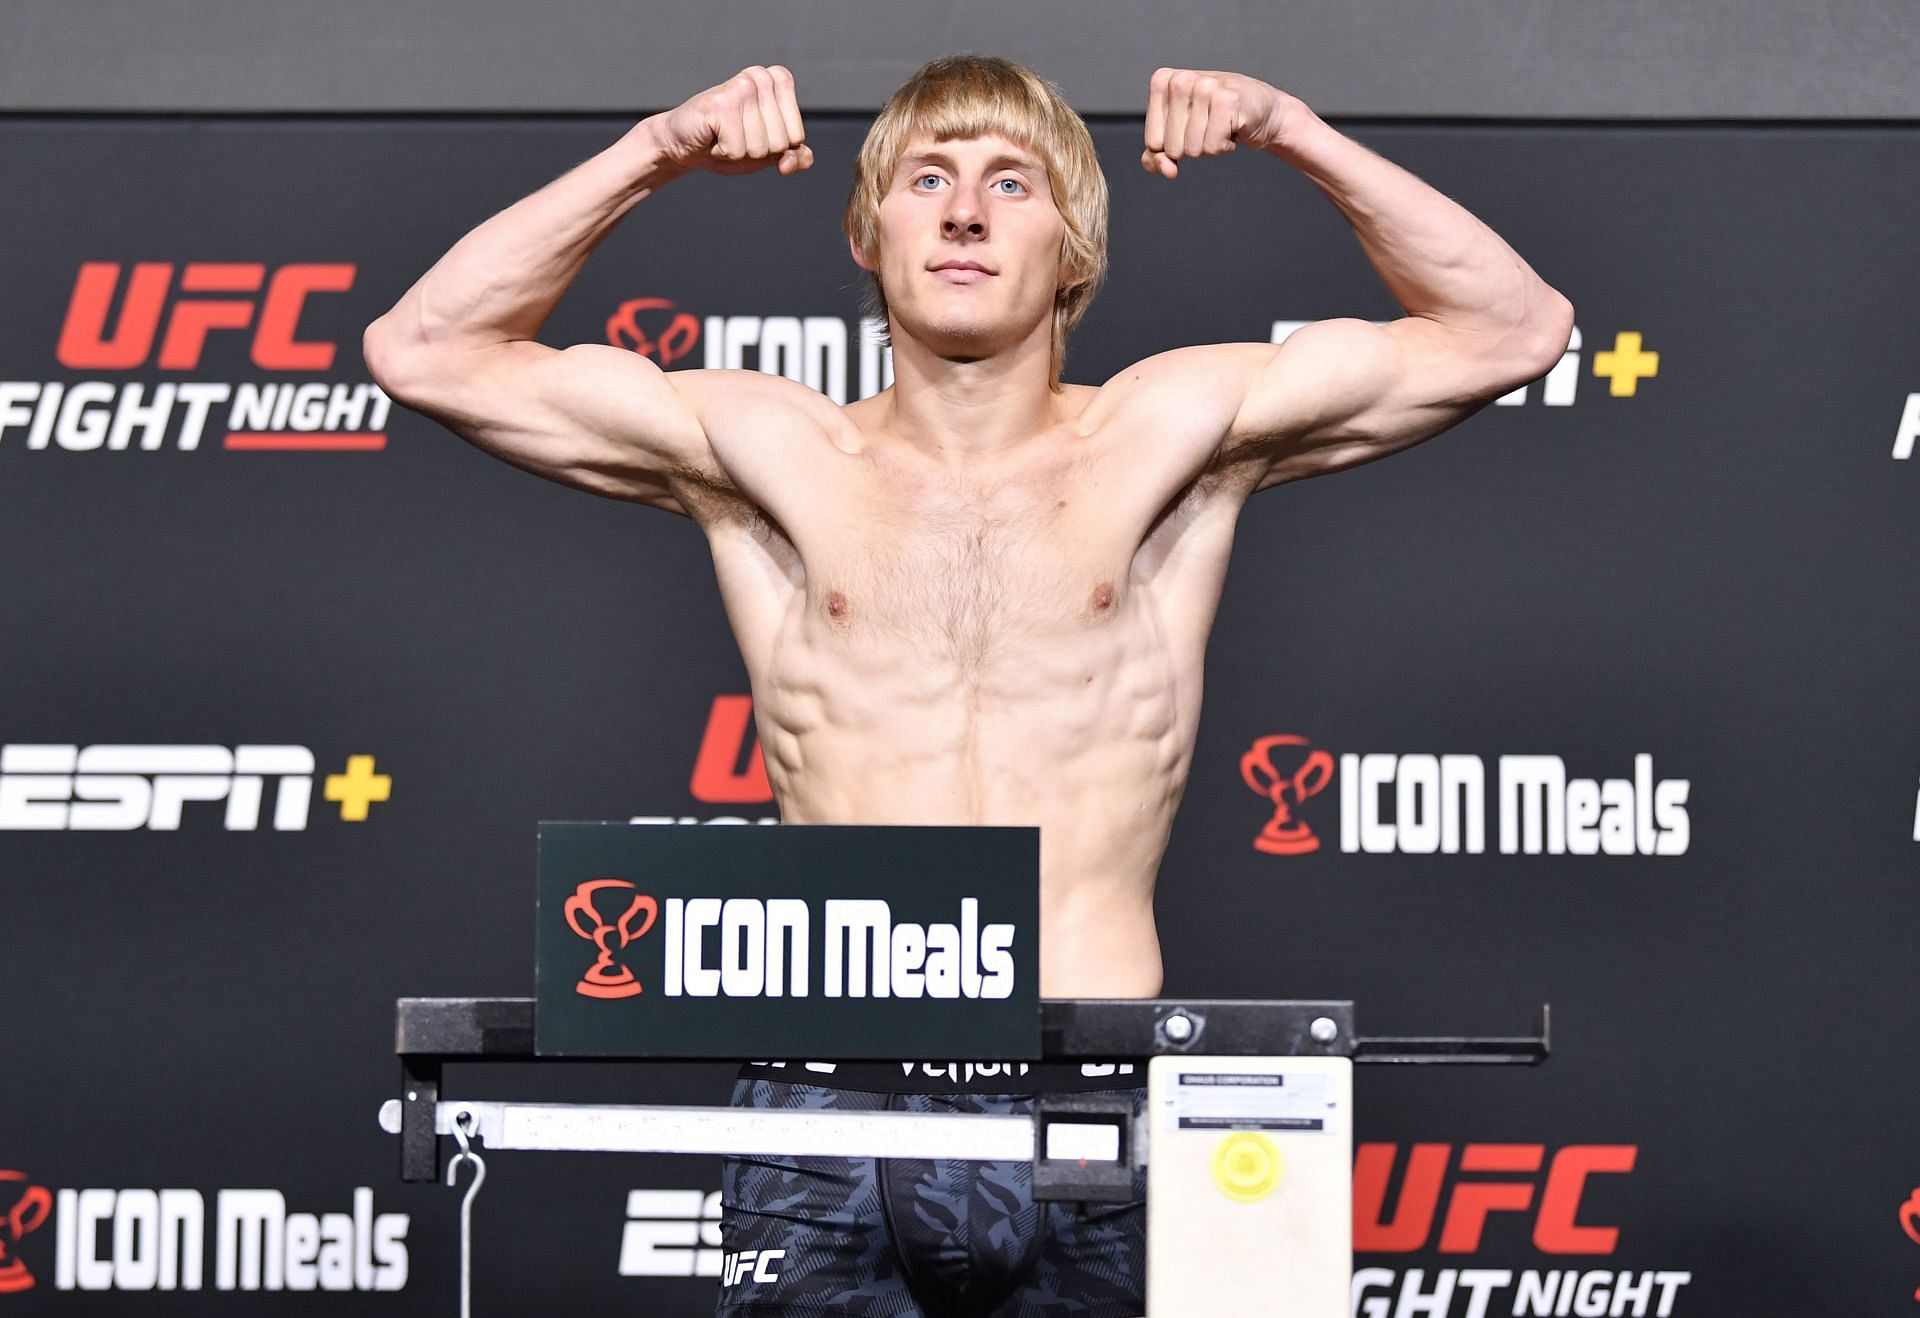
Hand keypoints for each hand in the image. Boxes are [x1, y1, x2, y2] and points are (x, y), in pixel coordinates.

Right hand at [647, 65, 813, 176]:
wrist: (684, 145)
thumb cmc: (727, 143)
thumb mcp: (768, 153)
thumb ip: (793, 156)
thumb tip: (803, 158)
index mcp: (779, 80)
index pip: (797, 137)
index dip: (776, 149)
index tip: (754, 136)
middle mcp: (761, 77)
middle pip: (781, 143)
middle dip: (757, 152)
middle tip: (735, 136)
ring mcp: (742, 87)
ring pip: (760, 148)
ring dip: (738, 153)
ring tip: (723, 135)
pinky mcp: (722, 103)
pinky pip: (738, 150)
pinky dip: (723, 153)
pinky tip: (712, 136)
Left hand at [1141, 69, 1298, 177]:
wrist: (1260, 111)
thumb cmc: (1215, 120)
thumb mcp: (1177, 136)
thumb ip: (1156, 157)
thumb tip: (1168, 170)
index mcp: (1162, 81)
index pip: (1153, 142)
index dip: (1172, 147)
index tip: (1188, 128)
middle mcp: (1181, 79)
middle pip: (1172, 147)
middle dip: (1192, 147)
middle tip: (1208, 126)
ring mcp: (1204, 86)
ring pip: (1192, 149)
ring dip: (1209, 146)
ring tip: (1220, 125)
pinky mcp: (1227, 99)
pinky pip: (1213, 147)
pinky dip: (1224, 146)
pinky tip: (1233, 127)